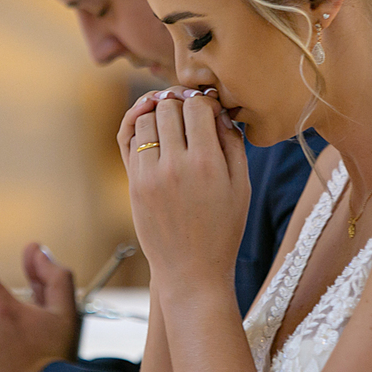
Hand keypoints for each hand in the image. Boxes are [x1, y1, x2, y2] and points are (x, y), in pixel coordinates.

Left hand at [117, 86, 249, 291]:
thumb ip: (233, 144)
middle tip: (189, 112)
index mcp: (207, 164)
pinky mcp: (134, 184)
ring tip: (172, 123)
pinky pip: (131, 140)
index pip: (196, 107)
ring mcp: (149, 175)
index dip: (204, 101)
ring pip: (145, 119)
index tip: (209, 110)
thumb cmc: (223, 229)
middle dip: (180, 103)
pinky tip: (155, 132)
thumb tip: (219, 112)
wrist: (191, 270)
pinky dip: (142, 130)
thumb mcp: (240, 187)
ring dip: (158, 114)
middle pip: (168, 107)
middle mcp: (175, 166)